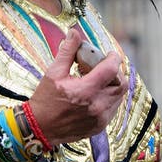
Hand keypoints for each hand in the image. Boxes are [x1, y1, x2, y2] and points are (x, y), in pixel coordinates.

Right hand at [30, 28, 126, 145]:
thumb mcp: (53, 72)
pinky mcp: (99, 126)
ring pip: (119, 97)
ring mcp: (100, 118)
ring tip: (99, 80)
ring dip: (114, 86)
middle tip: (105, 67)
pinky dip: (110, 98)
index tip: (109, 54)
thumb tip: (74, 32)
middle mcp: (97, 106)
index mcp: (85, 91)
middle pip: (122, 84)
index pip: (112, 70)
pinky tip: (96, 94)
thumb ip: (67, 51)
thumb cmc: (45, 100)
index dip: (114, 58)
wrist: (39, 128)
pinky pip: (113, 109)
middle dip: (116, 72)